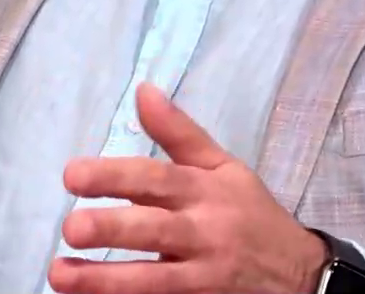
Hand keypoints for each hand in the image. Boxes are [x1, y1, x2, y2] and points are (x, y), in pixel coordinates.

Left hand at [49, 83, 330, 293]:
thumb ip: (180, 133)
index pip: (156, 178)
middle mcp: (204, 232)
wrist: (304, 276)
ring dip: (106, 281)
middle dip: (111, 229)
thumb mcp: (225, 167)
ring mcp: (205, 276)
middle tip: (69, 228)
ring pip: (155, 280)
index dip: (115, 176)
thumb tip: (143, 90)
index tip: (71, 175)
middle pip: (155, 229)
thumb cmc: (252, 215)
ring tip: (60, 275)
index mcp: (205, 190)